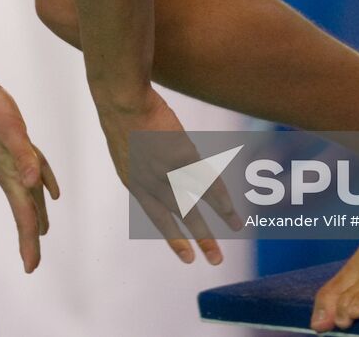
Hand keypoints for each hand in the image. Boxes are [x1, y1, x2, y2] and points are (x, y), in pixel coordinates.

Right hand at [0, 76, 58, 272]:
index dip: (28, 243)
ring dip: (36, 214)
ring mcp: (8, 161)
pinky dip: (44, 184)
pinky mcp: (10, 147)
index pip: (24, 215)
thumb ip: (24, 155)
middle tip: (32, 263)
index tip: (30, 269)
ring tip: (43, 233)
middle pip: (24, 212)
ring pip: (28, 194)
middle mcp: (9, 172)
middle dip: (29, 237)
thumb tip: (33, 183)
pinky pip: (32, 172)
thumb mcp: (12, 128)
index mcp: (11, 174)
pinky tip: (51, 190)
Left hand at [94, 86, 239, 264]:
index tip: (187, 257)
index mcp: (134, 182)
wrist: (122, 99)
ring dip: (217, 217)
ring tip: (235, 232)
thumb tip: (165, 166)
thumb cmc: (123, 112)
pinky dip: (221, 196)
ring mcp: (167, 172)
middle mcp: (151, 184)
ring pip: (196, 203)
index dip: (174, 237)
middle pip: (181, 216)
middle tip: (215, 260)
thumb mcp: (127, 145)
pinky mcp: (182, 158)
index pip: (158, 216)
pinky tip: (232, 209)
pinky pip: (205, 181)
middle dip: (200, 239)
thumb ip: (145, 162)